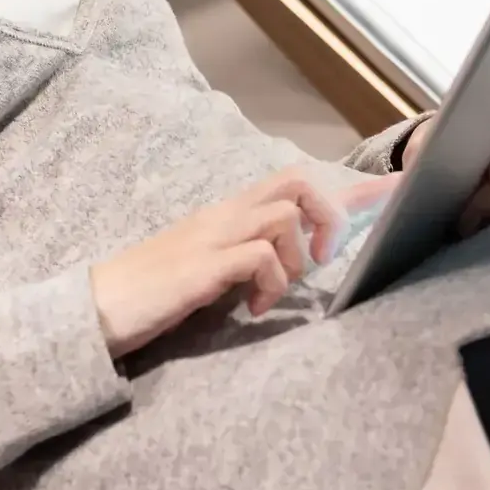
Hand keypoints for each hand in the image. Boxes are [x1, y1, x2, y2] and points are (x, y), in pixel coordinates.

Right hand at [90, 169, 344, 355]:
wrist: (95, 308)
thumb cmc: (151, 292)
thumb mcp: (210, 268)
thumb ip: (247, 257)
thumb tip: (291, 264)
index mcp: (227, 213)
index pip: (293, 182)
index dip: (349, 188)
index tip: (394, 191)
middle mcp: (223, 215)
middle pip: (296, 180)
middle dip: (328, 214)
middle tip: (323, 257)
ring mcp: (212, 237)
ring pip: (284, 214)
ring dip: (296, 258)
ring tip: (274, 292)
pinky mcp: (201, 267)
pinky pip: (258, 257)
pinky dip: (271, 284)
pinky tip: (255, 310)